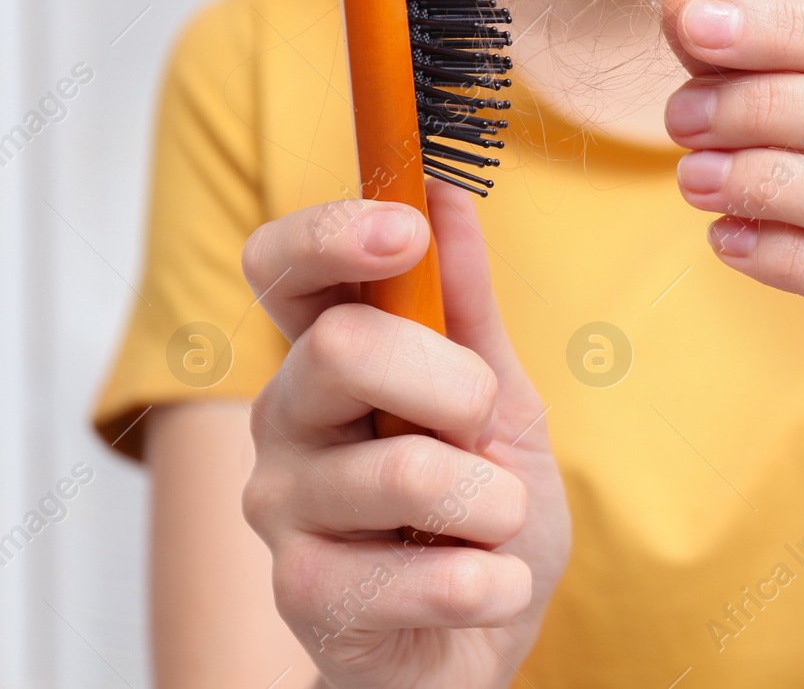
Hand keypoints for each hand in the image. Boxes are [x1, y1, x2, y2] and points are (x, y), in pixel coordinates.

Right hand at [240, 182, 569, 688]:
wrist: (477, 636)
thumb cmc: (481, 510)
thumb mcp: (501, 398)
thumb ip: (468, 305)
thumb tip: (445, 190)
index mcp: (326, 357)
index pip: (279, 266)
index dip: (331, 232)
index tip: (407, 228)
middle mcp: (283, 422)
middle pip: (343, 347)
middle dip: (457, 387)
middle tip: (483, 430)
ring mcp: (281, 510)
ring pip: (410, 469)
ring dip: (495, 502)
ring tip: (487, 525)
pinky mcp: (305, 596)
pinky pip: (436, 572)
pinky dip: (492, 580)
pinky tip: (478, 586)